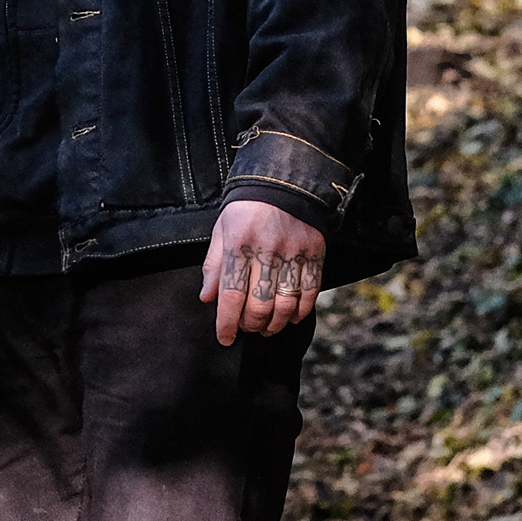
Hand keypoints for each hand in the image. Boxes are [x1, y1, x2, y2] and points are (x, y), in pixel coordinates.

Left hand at [199, 198, 326, 344]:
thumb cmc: (246, 210)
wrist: (284, 182)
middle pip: (259, 304)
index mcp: (238, 243)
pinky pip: (310, 292)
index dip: (227, 323)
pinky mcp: (314, 253)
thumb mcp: (222, 230)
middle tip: (247, 327)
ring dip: (275, 323)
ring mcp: (294, 252)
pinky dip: (300, 311)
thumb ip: (214, 265)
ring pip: (286, 303)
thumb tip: (207, 298)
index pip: (231, 294)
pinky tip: (290, 316)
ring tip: (267, 327)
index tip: (225, 338)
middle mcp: (267, 249)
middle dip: (251, 324)